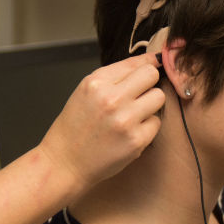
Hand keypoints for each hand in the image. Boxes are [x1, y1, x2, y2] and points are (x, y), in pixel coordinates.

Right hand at [36, 53, 164, 202]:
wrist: (65, 161)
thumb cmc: (75, 126)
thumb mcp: (85, 91)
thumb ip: (114, 76)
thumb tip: (150, 61)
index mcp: (95, 82)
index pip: (136, 63)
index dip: (147, 64)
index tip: (154, 64)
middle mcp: (111, 98)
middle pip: (151, 76)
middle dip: (148, 84)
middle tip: (138, 95)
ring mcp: (125, 120)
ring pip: (159, 98)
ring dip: (149, 105)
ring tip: (133, 114)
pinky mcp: (136, 140)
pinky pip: (156, 122)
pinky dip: (147, 126)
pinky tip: (130, 132)